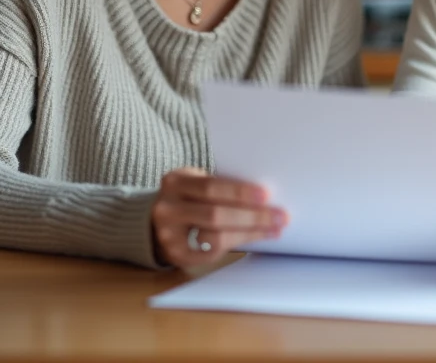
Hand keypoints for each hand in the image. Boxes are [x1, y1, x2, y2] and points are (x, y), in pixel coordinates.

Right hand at [151, 167, 286, 268]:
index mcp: (175, 181)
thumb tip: (264, 196)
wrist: (155, 221)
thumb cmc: (188, 198)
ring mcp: (168, 234)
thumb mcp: (196, 183)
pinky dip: (234, 245)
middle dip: (252, 216)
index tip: (267, 195)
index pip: (211, 186)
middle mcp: (167, 207)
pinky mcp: (174, 254)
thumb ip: (220, 187)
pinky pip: (209, 253)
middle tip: (280, 217)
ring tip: (272, 230)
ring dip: (249, 233)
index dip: (240, 192)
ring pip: (214, 236)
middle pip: (215, 214)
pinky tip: (253, 239)